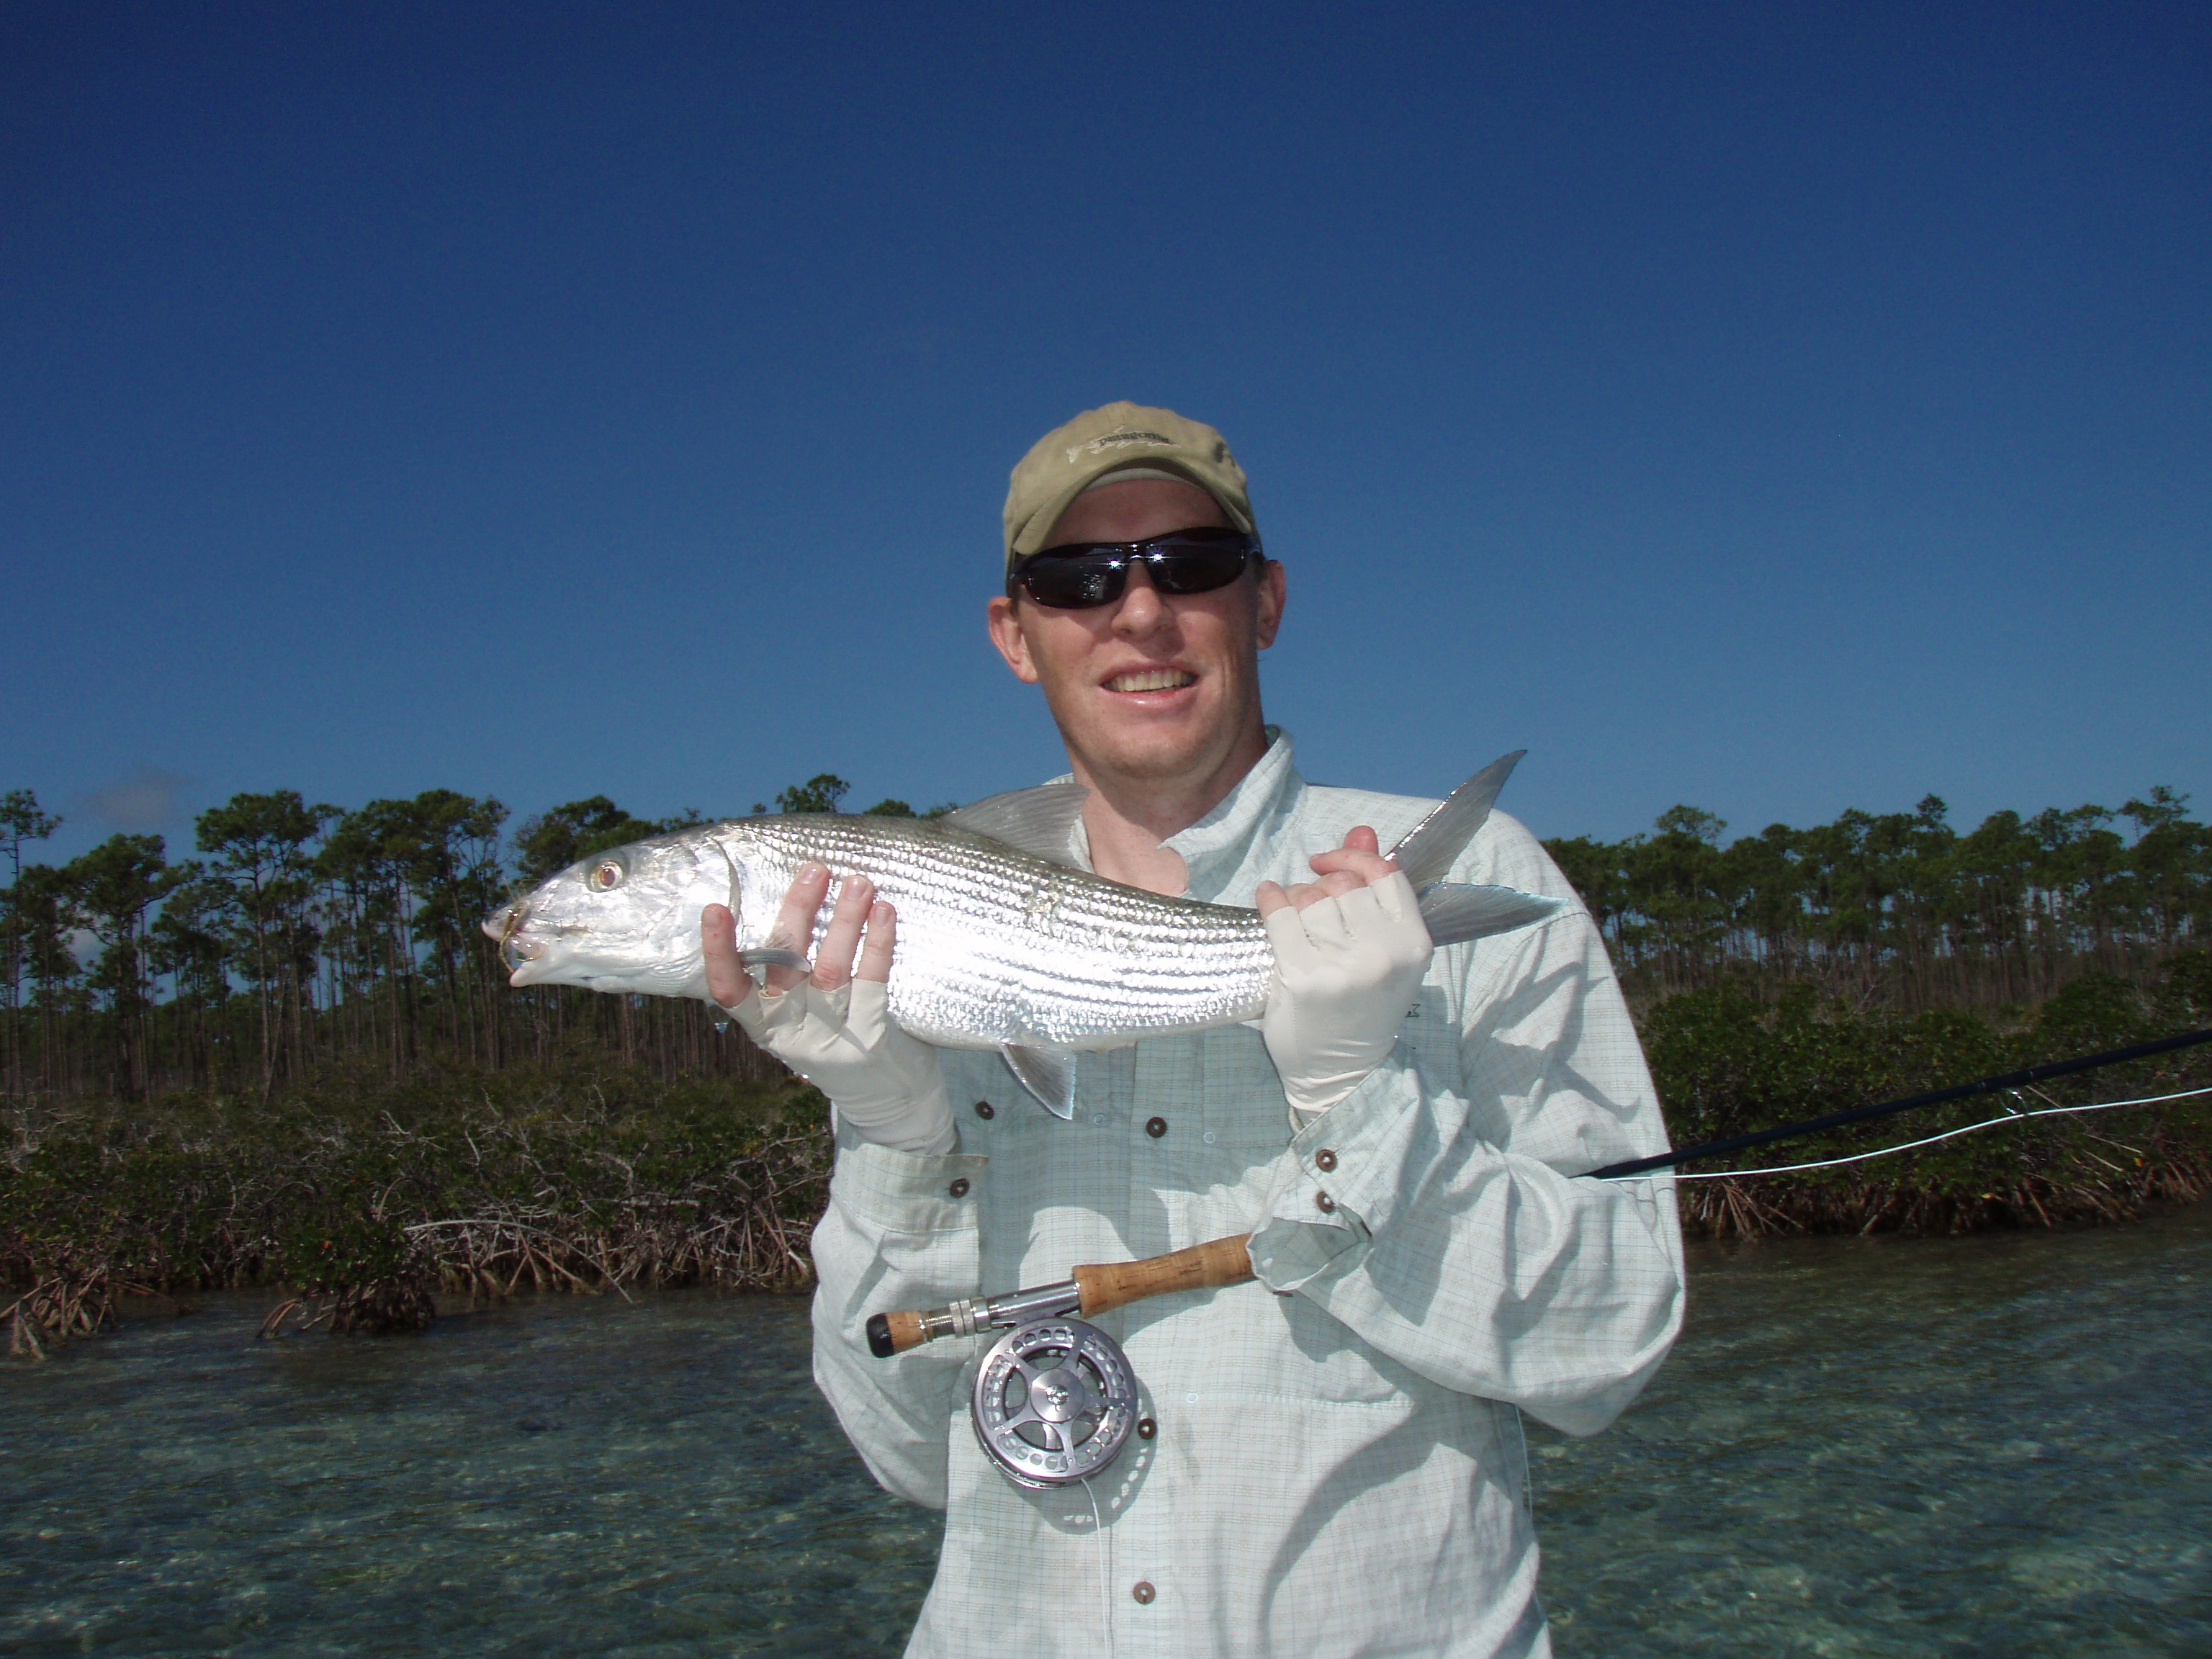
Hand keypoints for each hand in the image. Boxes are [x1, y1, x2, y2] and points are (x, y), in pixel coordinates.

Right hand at [702, 865, 954, 1155]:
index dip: (719, 953)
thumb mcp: (801, 1019)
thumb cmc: (838, 1043)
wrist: (886, 1103)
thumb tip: (798, 900)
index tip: (715, 909)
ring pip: (831, 969)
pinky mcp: (869, 1037)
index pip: (730, 990)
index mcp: (765, 1026)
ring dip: (844, 919)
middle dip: (798, 912)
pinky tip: (885, 912)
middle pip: (786, 964)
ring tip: (857, 881)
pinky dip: (878, 943)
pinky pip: (872, 981)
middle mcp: (792, 1031)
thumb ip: (789, 976)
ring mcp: (831, 1036)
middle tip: (814, 870)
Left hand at [1254, 828, 1431, 1118]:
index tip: (1325, 862)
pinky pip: (1282, 917)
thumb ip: (1373, 887)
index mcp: (1414, 943)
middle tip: (1310, 905)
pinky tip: (1267, 899)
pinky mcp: (1305, 979)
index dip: (1353, 857)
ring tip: (1294, 919)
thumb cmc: (1361, 1006)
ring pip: (1311, 898)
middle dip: (1320, 886)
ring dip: (1296, 899)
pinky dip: (1270, 901)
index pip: (1385, 873)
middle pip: (1343, 884)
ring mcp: (1345, 967)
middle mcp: (1385, 953)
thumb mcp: (1382, 949)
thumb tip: (1362, 829)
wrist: (1340, 1072)